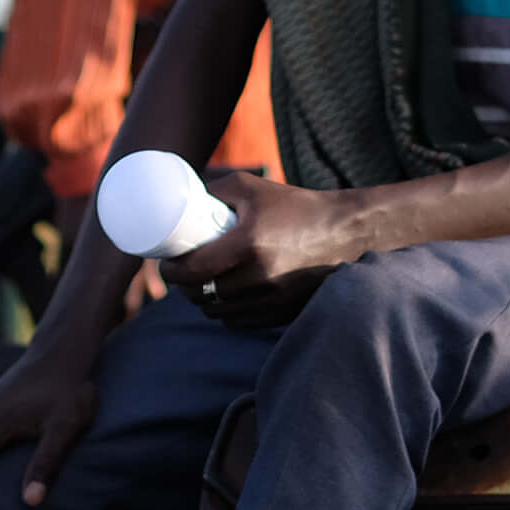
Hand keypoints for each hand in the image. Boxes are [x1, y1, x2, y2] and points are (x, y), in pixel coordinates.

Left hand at [163, 171, 361, 329]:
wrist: (345, 233)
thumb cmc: (295, 205)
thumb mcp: (250, 188)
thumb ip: (214, 192)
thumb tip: (178, 200)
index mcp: (249, 244)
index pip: (193, 270)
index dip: (170, 272)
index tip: (164, 263)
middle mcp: (260, 277)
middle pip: (202, 295)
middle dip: (183, 286)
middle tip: (178, 272)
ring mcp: (272, 300)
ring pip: (217, 312)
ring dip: (202, 301)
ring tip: (198, 284)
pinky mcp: (281, 314)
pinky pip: (238, 322)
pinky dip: (225, 312)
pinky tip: (222, 297)